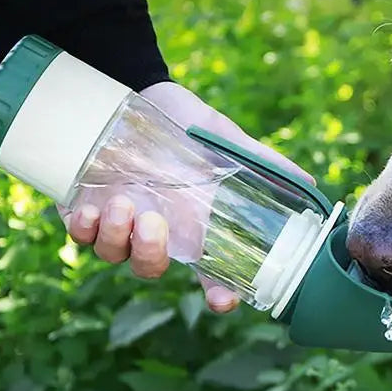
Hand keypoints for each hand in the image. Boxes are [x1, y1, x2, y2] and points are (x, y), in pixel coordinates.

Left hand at [60, 82, 313, 312]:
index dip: (218, 293)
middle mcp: (157, 229)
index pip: (210, 272)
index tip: (222, 301)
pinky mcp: (84, 207)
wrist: (140, 90)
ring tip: (124, 203)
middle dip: (151, 255)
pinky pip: (81, 236)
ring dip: (117, 238)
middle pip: (152, 268)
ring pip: (114, 256)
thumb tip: (310, 185)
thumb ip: (265, 164)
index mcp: (194, 224)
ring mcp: (119, 221)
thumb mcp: (228, 141)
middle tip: (154, 222)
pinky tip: (94, 207)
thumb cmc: (189, 123)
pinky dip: (85, 229)